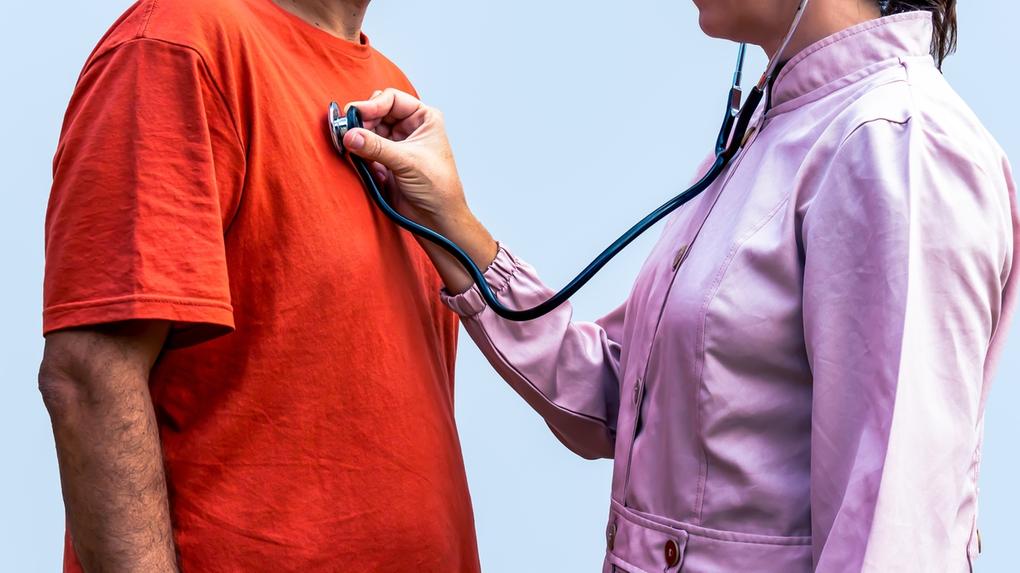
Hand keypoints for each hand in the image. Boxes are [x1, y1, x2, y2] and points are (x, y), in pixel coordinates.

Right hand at [342, 89, 497, 293]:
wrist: (436, 220)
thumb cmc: (438, 189)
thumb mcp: (408, 162)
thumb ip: (377, 147)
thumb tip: (350, 135)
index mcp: (424, 119)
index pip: (392, 99)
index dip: (373, 104)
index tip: (356, 114)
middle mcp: (409, 128)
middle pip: (377, 112)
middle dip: (362, 119)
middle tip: (347, 128)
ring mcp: (395, 144)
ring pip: (368, 130)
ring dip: (357, 135)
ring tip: (348, 142)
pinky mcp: (384, 161)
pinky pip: (364, 148)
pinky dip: (357, 150)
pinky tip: (353, 154)